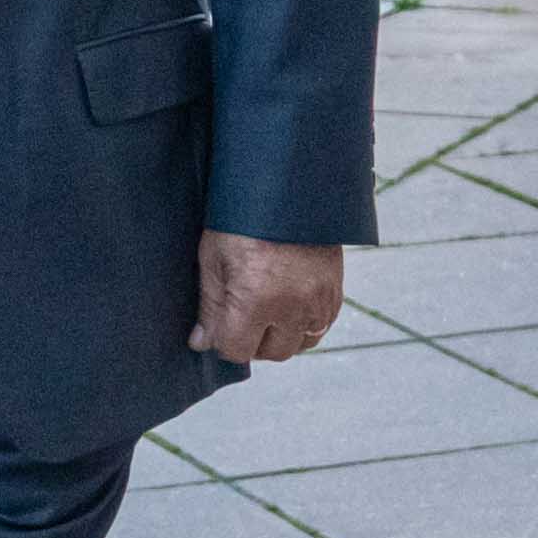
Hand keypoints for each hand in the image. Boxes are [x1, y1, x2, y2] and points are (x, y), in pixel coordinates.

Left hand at [194, 232, 344, 365]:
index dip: (222, 340)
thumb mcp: (214, 258)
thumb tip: (202, 342)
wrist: (289, 185)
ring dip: (280, 336)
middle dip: (252, 341)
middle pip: (271, 352)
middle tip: (240, 316)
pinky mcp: (335, 291)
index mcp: (256, 300)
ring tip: (266, 311)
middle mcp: (292, 307)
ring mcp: (318, 300)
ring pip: (298, 344)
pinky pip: (320, 326)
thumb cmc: (244, 217)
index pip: (236, 349)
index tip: (218, 324)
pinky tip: (288, 304)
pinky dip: (303, 324)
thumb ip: (209, 306)